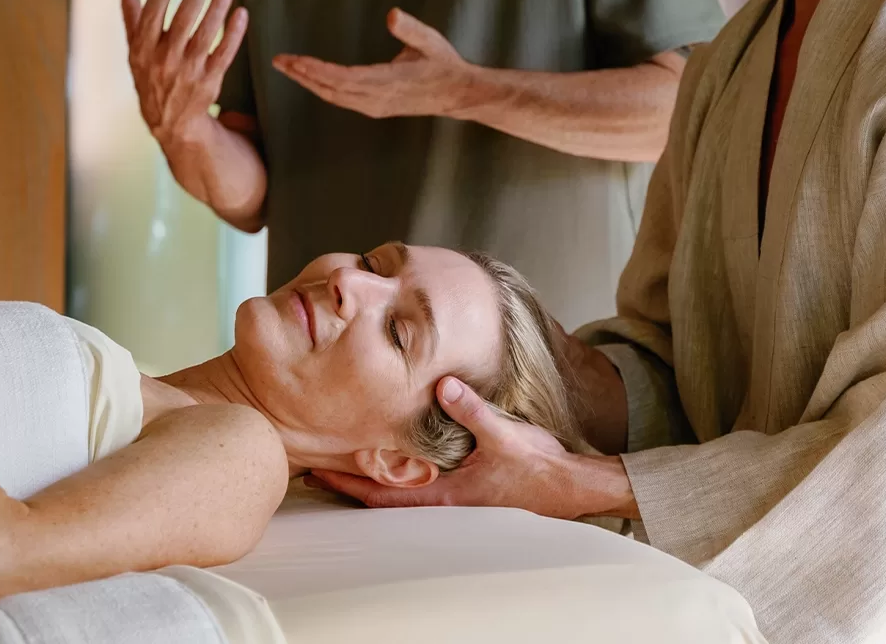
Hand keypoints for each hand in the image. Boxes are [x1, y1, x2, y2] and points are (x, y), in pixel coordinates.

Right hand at [120, 0, 248, 145]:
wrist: (170, 122)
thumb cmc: (151, 75)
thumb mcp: (136, 49)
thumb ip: (132, 14)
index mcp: (143, 50)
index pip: (152, 15)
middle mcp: (165, 60)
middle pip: (183, 21)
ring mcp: (188, 72)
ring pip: (206, 35)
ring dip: (218, 8)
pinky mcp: (210, 81)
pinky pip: (224, 53)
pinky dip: (234, 34)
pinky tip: (240, 14)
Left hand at [274, 9, 481, 119]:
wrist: (457, 94)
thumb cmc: (443, 64)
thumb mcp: (429, 41)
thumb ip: (410, 29)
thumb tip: (392, 15)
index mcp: (386, 81)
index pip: (343, 77)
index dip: (317, 70)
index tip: (296, 61)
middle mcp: (376, 99)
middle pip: (330, 90)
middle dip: (303, 75)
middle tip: (279, 61)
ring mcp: (374, 106)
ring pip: (334, 97)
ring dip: (310, 83)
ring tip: (289, 68)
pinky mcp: (375, 108)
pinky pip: (342, 100)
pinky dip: (323, 89)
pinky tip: (312, 81)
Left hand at [309, 377, 632, 518]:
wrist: (569, 486)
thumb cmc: (538, 468)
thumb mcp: (503, 434)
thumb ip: (471, 409)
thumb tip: (443, 384)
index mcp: (445, 495)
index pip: (382, 493)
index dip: (347, 482)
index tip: (317, 469)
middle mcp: (443, 500)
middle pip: (382, 494)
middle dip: (348, 479)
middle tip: (315, 460)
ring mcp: (453, 496)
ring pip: (399, 488)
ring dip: (372, 475)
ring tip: (343, 452)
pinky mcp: (465, 487)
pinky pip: (420, 481)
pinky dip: (398, 470)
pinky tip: (392, 452)